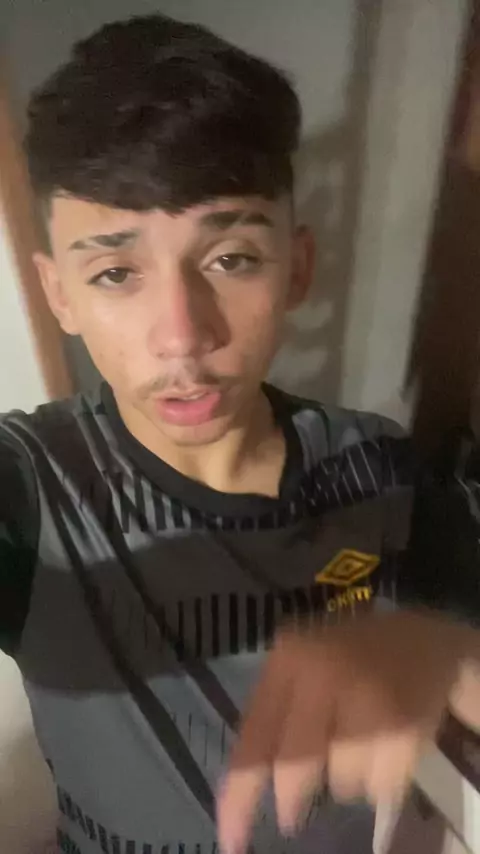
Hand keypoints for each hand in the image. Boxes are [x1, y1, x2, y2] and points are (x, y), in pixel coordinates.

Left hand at [217, 611, 472, 853]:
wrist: (423, 641)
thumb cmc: (350, 658)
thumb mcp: (301, 667)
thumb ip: (276, 714)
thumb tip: (247, 789)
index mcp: (288, 658)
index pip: (253, 739)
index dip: (239, 797)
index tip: (231, 842)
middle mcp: (323, 672)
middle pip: (295, 766)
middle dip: (292, 799)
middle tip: (292, 815)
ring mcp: (366, 696)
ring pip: (341, 781)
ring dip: (346, 781)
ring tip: (359, 747)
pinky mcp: (405, 723)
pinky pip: (381, 786)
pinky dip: (381, 780)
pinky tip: (386, 747)